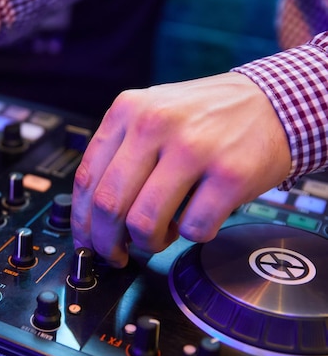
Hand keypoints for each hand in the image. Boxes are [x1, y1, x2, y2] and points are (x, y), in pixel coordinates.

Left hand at [71, 72, 290, 266]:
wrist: (275, 101)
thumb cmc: (206, 116)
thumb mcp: (153, 113)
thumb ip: (120, 153)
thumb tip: (93, 216)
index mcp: (128, 110)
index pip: (85, 179)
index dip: (81, 221)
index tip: (85, 241)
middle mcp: (155, 124)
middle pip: (109, 205)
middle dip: (106, 243)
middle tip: (115, 254)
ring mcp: (193, 149)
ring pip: (144, 223)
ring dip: (148, 243)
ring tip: (159, 236)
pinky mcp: (230, 175)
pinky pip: (192, 229)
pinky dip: (190, 236)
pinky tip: (196, 219)